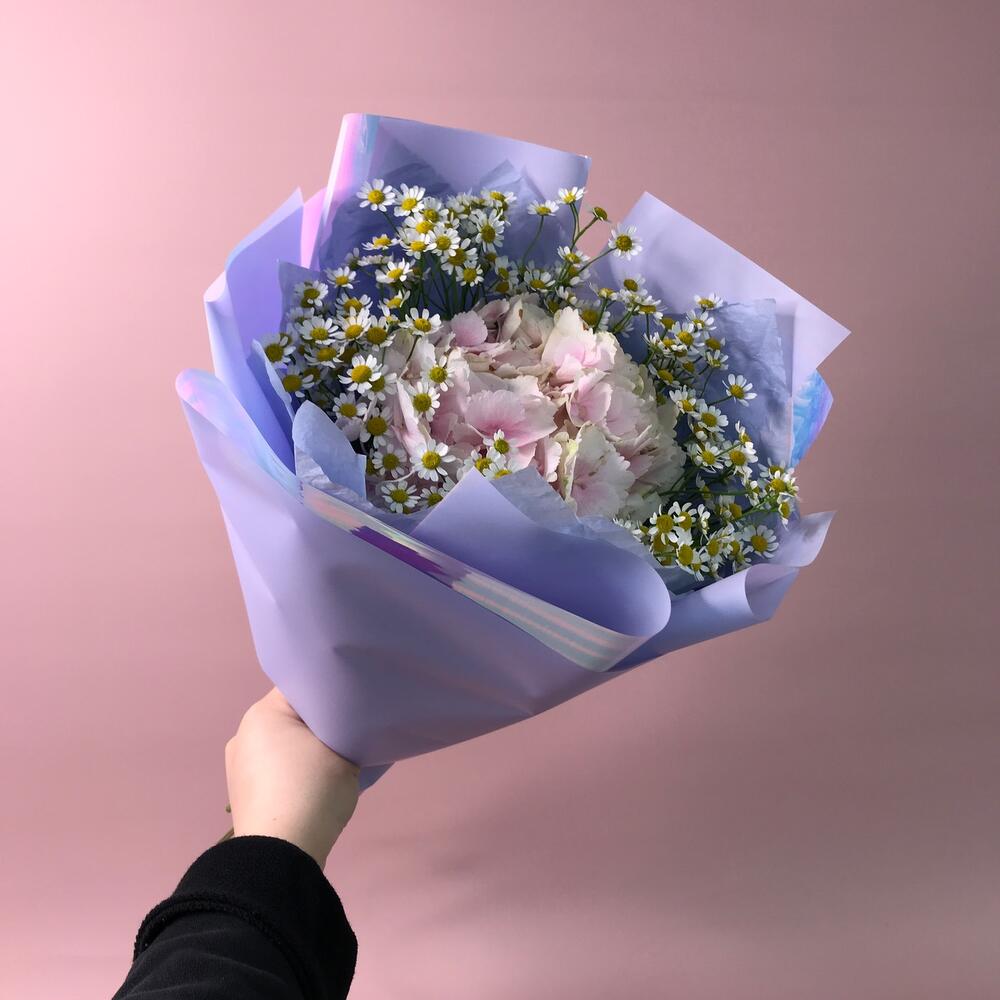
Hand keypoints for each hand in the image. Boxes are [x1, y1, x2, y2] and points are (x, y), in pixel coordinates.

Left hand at [224, 687, 359, 867]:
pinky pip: (274, 768)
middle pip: (291, 716)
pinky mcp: (242, 793)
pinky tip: (314, 784)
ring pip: (283, 743)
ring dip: (306, 748)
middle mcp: (244, 733)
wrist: (281, 855)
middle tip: (350, 732)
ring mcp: (238, 765)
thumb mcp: (345, 751)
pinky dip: (294, 771)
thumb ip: (350, 729)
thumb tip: (352, 726)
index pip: (303, 686)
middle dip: (320, 723)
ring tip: (334, 762)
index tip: (355, 701)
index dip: (332, 691)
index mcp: (263, 713)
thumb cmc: (312, 790)